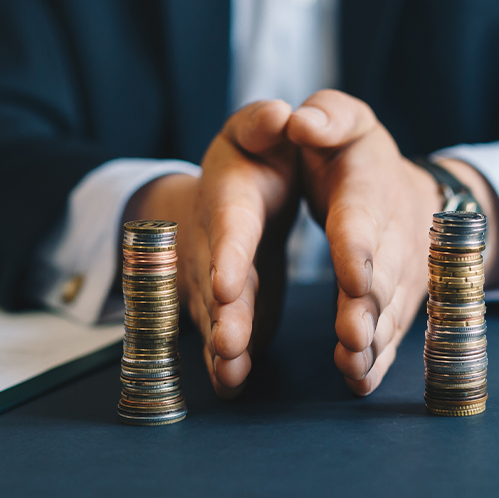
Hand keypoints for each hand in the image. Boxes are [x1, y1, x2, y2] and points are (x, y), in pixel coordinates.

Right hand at [126, 100, 298, 397]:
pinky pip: (223, 331)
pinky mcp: (228, 303)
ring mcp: (215, 275)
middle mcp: (214, 238)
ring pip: (217, 314)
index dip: (228, 253)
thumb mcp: (256, 130)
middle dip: (223, 314)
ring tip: (232, 372)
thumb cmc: (252, 156)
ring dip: (223, 344)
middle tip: (230, 344)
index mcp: (230, 194)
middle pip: (217, 280)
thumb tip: (283, 115)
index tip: (226, 284)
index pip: (230, 223)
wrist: (231, 190)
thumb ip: (264, 123)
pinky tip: (233, 382)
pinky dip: (226, 359)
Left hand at [287, 90, 498, 394]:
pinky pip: (392, 333)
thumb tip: (300, 120)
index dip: (358, 246)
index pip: (362, 217)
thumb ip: (328, 116)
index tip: (351, 274)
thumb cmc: (360, 157)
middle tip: (351, 337)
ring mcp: (400, 274)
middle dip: (366, 307)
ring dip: (372, 342)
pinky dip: (378, 359)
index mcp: (369, 187)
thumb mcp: (347, 121)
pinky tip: (360, 380)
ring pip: (388, 312)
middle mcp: (391, 235)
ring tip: (352, 367)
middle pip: (381, 276)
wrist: (411, 194)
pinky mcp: (398, 303)